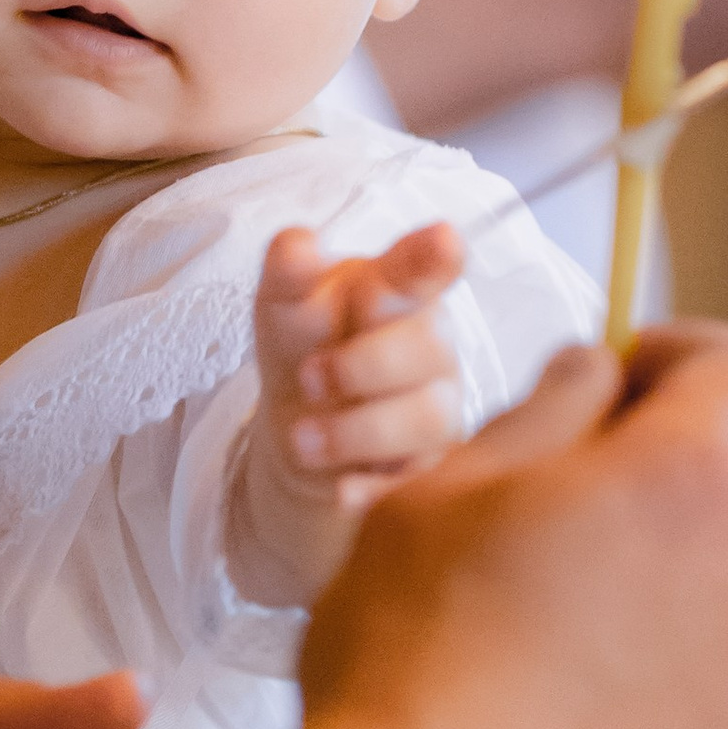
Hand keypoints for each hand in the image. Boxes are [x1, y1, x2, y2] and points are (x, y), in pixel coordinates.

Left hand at [233, 223, 466, 605]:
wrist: (300, 425)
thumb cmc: (302, 345)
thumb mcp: (282, 307)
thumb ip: (289, 274)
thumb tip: (297, 242)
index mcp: (398, 289)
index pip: (422, 267)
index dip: (434, 257)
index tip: (445, 239)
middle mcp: (431, 342)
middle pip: (427, 345)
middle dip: (363, 364)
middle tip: (308, 377)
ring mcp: (440, 402)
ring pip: (428, 416)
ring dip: (359, 430)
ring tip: (303, 439)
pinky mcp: (434, 461)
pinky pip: (423, 478)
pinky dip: (378, 485)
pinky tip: (343, 489)